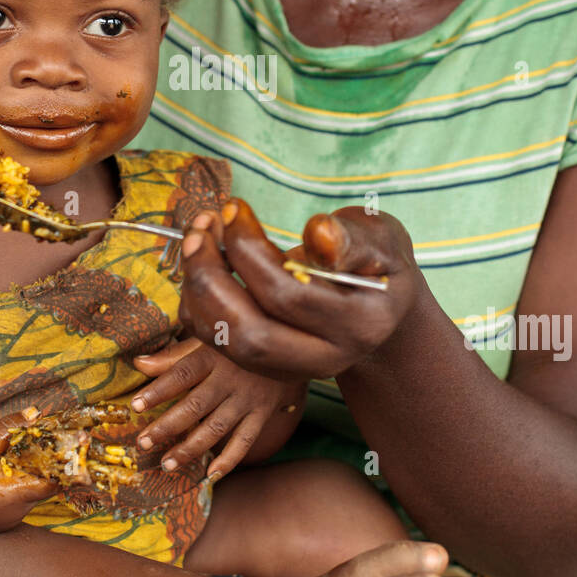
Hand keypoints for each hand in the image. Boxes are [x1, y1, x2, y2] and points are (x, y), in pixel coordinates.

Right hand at [0, 409, 54, 541]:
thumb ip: (8, 428)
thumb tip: (37, 414)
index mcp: (15, 497)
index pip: (57, 479)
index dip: (65, 457)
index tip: (71, 437)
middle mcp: (16, 515)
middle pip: (44, 483)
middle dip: (44, 458)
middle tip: (39, 435)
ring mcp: (7, 523)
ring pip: (29, 490)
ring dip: (27, 469)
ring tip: (11, 450)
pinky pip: (15, 500)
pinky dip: (13, 482)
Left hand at [131, 336, 304, 478]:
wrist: (287, 344)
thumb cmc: (236, 343)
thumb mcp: (207, 340)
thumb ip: (174, 355)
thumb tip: (137, 364)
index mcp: (213, 356)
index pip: (182, 374)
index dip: (159, 390)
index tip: (135, 405)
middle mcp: (230, 379)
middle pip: (195, 405)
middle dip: (167, 427)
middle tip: (143, 443)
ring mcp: (247, 399)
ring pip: (216, 428)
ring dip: (190, 448)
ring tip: (167, 464)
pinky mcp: (262, 413)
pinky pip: (245, 440)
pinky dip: (229, 459)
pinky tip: (210, 474)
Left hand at [176, 200, 422, 378]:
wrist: (378, 302)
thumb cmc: (376, 260)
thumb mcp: (379, 239)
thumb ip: (351, 238)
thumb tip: (319, 232)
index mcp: (359, 325)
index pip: (289, 295)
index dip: (250, 250)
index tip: (233, 207)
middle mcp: (326, 359)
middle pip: (251, 335)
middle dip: (211, 279)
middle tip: (201, 228)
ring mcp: (293, 369)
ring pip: (228, 342)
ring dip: (197, 288)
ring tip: (197, 236)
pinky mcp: (266, 365)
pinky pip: (217, 342)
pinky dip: (197, 302)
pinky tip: (203, 261)